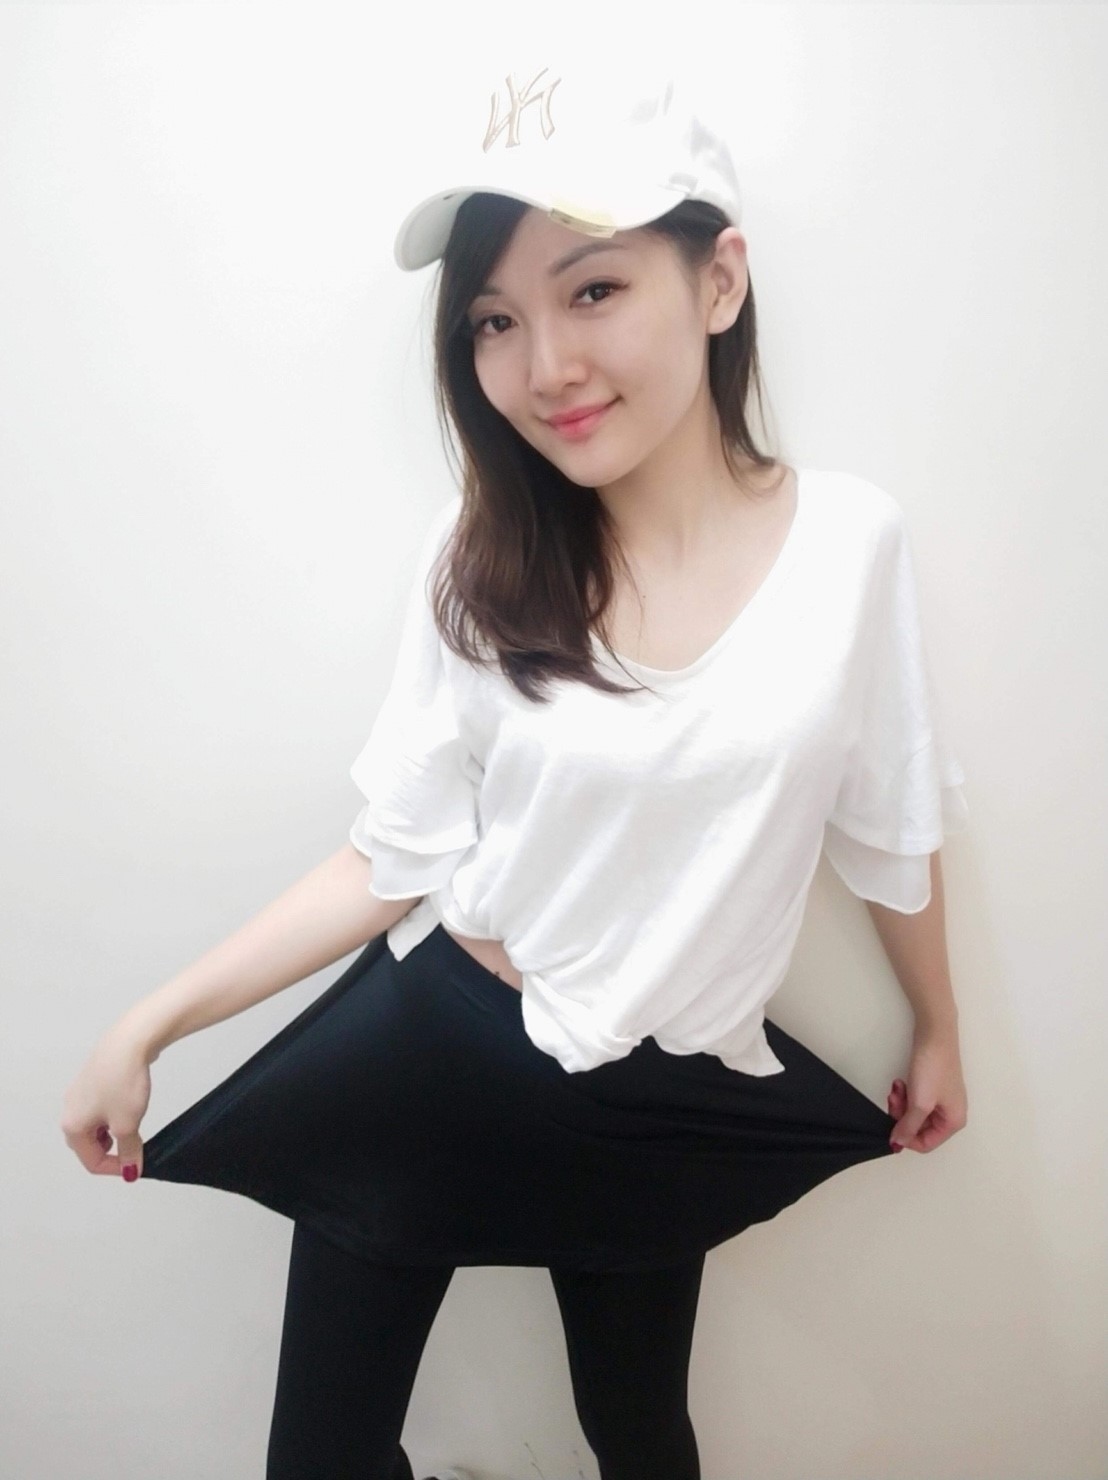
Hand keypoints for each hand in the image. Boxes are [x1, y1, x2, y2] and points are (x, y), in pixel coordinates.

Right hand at [60, 1026, 152, 1180]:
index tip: (136, 1166)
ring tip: (132, 1126)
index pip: (91, 1161)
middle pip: (88, 1143)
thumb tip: (130, 1170)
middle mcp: (70, 1109)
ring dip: (111, 1132)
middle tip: (133, 1147)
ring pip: (94, 1124)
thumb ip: (128, 1151)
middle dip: (110, 1150)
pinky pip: (100, 1106)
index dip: (116, 1168)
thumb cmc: (123, 1082)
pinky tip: (129, 1105)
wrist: (129, 1041)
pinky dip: (113, 1113)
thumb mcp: (127, 1124)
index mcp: (73, 1125)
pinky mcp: (93, 1078)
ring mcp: (80, 1091)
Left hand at [886, 1024, 967, 1153]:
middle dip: (901, 1115)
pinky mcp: (932, 1086)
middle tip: (893, 1099)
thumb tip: (897, 1144)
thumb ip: (908, 1126)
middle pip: (918, 1128)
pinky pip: (914, 1099)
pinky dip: (905, 1094)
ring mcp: (941, 1099)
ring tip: (897, 1087)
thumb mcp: (920, 1102)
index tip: (891, 1126)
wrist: (935, 1034)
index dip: (906, 1138)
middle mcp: (950, 1113)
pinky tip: (901, 1082)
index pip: (926, 1144)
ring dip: (901, 1103)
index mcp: (953, 1122)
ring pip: (914, 1113)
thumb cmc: (933, 1068)